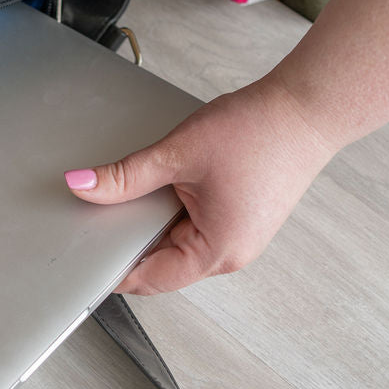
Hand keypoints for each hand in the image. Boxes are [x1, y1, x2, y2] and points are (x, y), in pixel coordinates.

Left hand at [63, 74, 336, 294]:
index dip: (113, 270)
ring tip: (135, 195)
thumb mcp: (177, 154)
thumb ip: (125, 176)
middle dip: (130, 243)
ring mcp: (238, 238)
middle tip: (99, 217)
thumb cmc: (259, 131)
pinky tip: (164, 189)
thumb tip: (83, 186)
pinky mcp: (240, 220)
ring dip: (153, 225)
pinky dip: (172, 213)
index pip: (150, 279)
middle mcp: (231, 254)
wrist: (305, 108)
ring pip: (177, 245)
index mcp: (218, 251)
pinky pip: (194, 228)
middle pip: (162, 264)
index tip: (84, 258)